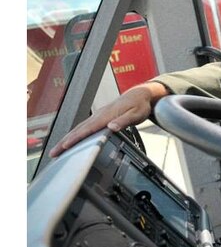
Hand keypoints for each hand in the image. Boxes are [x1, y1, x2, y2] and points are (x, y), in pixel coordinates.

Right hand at [49, 82, 168, 157]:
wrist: (140, 94)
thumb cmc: (139, 105)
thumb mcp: (136, 114)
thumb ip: (123, 121)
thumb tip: (111, 127)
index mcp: (107, 115)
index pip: (88, 129)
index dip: (76, 138)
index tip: (65, 146)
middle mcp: (99, 115)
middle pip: (78, 130)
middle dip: (65, 142)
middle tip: (53, 153)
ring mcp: (98, 115)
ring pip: (79, 128)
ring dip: (67, 139)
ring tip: (57, 150)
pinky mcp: (100, 117)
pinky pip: (84, 126)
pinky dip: (75, 134)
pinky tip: (71, 140)